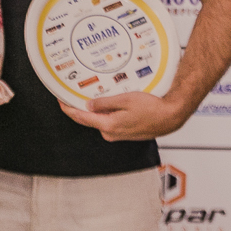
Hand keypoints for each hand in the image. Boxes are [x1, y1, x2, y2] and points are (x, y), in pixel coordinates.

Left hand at [60, 91, 186, 141]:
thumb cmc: (153, 108)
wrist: (171, 117)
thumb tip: (89, 105)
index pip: (81, 118)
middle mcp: (111, 133)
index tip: (60, 101)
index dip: (68, 109)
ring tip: (88, 96)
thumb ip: (104, 103)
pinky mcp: (124, 132)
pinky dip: (105, 114)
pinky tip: (106, 104)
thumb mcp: (125, 99)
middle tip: (70, 96)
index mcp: (109, 125)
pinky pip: (109, 122)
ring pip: (99, 121)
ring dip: (93, 111)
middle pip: (88, 120)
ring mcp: (118, 134)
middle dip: (78, 109)